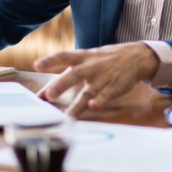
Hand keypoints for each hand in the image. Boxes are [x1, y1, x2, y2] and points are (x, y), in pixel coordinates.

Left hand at [33, 43, 159, 117]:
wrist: (135, 57)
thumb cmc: (103, 60)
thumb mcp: (84, 62)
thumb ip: (62, 78)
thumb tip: (41, 94)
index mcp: (82, 58)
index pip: (64, 56)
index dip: (50, 60)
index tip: (37, 65)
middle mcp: (91, 67)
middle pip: (75, 75)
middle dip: (62, 84)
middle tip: (50, 95)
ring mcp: (102, 78)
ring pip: (89, 91)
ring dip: (78, 103)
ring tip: (69, 115)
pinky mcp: (113, 88)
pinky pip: (105, 96)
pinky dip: (99, 102)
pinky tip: (94, 106)